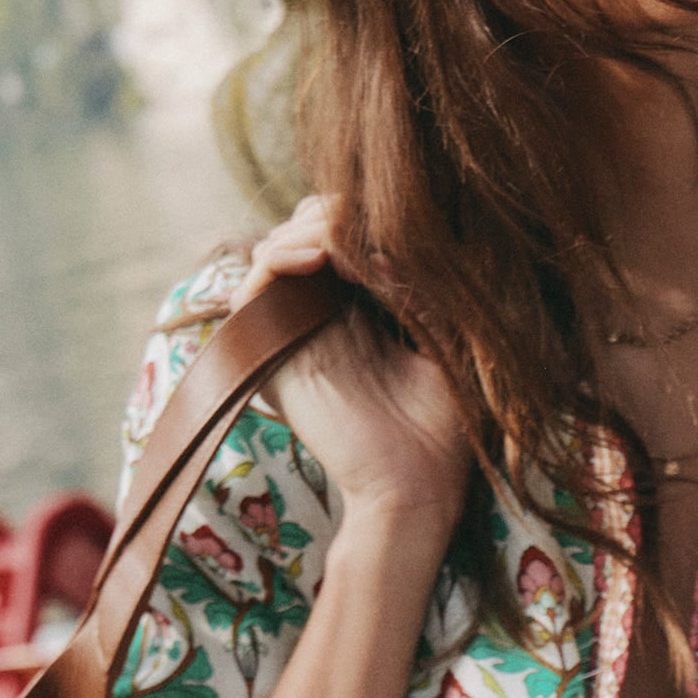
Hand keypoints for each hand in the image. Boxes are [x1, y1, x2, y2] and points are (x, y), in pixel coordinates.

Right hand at [233, 195, 472, 534]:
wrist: (418, 488)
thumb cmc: (445, 425)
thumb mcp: (446, 334)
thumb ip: (417, 282)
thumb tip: (389, 234)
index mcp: (358, 312)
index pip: (339, 234)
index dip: (360, 210)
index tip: (401, 212)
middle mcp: (318, 319)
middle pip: (303, 231)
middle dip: (335, 209)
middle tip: (372, 216)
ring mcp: (290, 336)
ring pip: (274, 249)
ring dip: (310, 227)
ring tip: (349, 232)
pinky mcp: (269, 357)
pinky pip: (251, 288)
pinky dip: (281, 257)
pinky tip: (324, 255)